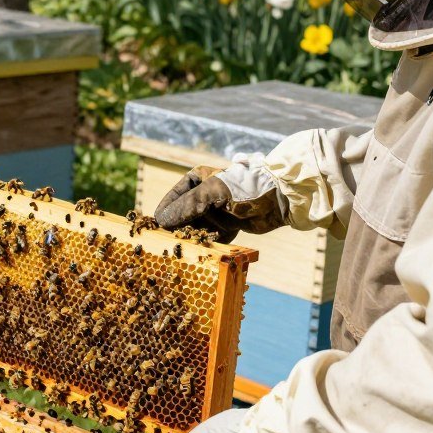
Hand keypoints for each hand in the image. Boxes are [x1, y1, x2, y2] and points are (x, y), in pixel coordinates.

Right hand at [154, 165, 285, 242]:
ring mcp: (214, 213)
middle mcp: (203, 197)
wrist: (277, 199)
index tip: (154, 227)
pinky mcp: (225, 228)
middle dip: (177, 229)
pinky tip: (202, 251)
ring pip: (195, 229)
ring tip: (184, 248)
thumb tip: (160, 221)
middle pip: (182, 216)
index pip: (173, 198)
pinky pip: (209, 239)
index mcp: (197, 181)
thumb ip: (185, 207)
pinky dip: (206, 246)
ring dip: (191, 239)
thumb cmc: (242, 188)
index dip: (164, 213)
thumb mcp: (210, 193)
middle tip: (167, 243)